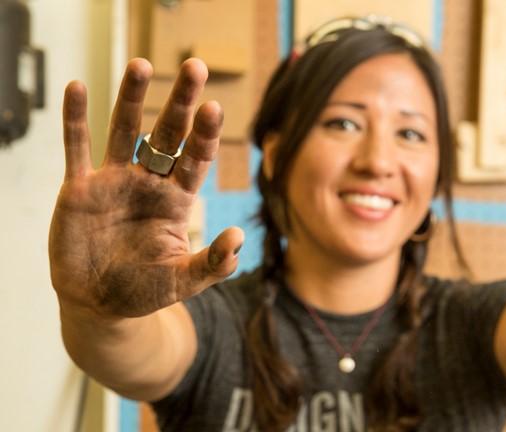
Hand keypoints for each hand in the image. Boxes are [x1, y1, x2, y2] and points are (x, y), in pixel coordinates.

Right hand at [49, 58, 243, 317]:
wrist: (98, 303)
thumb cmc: (145, 290)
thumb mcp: (181, 280)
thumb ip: (210, 264)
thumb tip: (237, 240)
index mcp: (178, 200)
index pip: (196, 160)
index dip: (205, 135)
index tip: (215, 107)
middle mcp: (150, 183)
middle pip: (168, 134)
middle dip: (181, 102)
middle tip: (195, 66)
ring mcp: (114, 180)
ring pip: (125, 130)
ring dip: (131, 97)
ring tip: (141, 63)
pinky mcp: (79, 187)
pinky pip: (76, 147)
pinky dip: (75, 119)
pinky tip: (76, 87)